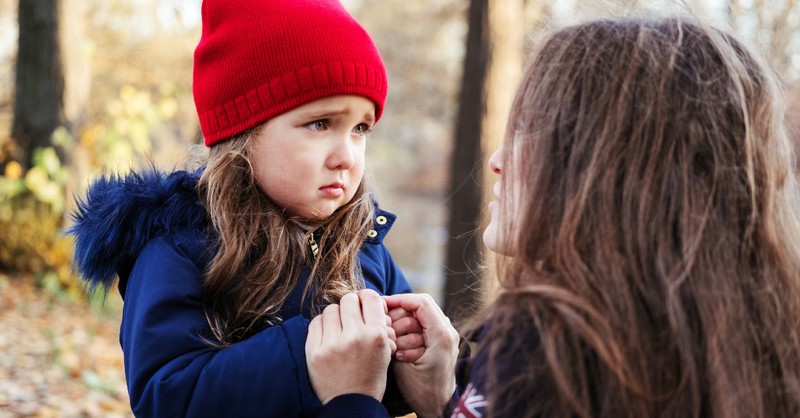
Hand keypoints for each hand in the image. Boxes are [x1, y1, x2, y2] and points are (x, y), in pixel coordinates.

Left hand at [305, 289, 396, 403]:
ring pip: (331, 309)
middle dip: (351, 305)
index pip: (370, 297)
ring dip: (336, 315)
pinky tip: (328, 335)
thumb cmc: (370, 376)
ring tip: (339, 328)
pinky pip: (316, 322)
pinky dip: (322, 325)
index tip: (364, 304)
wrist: (351, 404)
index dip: (367, 298)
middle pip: (349, 299)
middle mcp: (354, 337)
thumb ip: (379, 324)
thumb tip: (369, 299)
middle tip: (351, 316)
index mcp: (375, 335)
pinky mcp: (314, 351)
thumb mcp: (385, 350)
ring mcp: (332, 344)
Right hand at [384, 293, 458, 417]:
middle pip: (420, 306)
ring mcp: (446, 335)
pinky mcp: (441, 341)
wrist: (439, 408)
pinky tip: (400, 348)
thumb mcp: (402, 365)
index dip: (399, 300)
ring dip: (403, 326)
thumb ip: (395, 338)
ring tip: (394, 344)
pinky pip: (423, 327)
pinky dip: (409, 333)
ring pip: (420, 316)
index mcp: (442, 335)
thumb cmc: (421, 391)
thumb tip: (383, 318)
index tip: (381, 305)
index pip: (420, 302)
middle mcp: (448, 331)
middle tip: (385, 329)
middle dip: (399, 315)